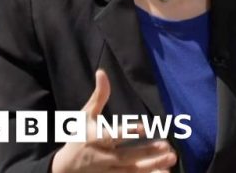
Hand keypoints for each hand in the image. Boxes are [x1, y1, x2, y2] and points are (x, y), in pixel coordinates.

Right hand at [51, 70, 176, 172]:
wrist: (64, 170)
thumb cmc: (78, 137)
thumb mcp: (85, 115)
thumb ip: (98, 96)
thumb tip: (102, 72)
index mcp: (95, 138)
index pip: (112, 135)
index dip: (128, 131)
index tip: (144, 127)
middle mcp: (102, 156)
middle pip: (126, 156)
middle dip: (146, 152)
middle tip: (167, 146)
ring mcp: (107, 170)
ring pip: (131, 170)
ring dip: (152, 166)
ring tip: (171, 158)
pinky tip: (164, 172)